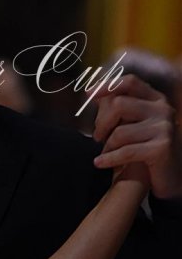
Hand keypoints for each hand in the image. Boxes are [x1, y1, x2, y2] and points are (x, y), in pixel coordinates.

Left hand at [92, 74, 181, 199]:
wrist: (169, 176)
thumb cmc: (147, 149)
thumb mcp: (136, 124)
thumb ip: (120, 109)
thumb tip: (93, 94)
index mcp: (156, 99)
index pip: (130, 82)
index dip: (107, 86)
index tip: (88, 94)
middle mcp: (163, 109)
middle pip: (119, 104)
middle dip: (102, 122)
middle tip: (97, 137)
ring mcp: (164, 127)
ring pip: (120, 132)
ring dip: (106, 146)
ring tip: (104, 154)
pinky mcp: (162, 148)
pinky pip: (126, 151)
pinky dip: (109, 158)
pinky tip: (99, 163)